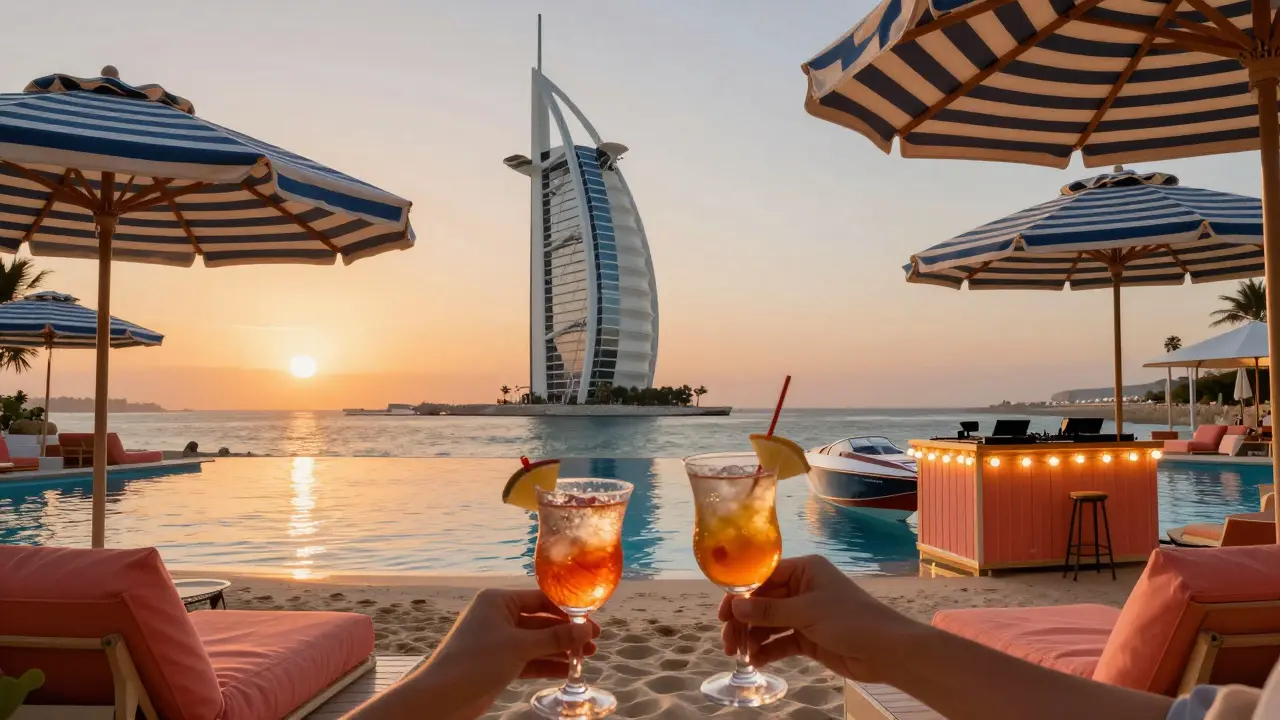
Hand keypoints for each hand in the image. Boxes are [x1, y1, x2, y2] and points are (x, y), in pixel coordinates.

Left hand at [355, 588, 598, 719]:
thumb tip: (586, 630)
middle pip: (541, 621)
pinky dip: (547, 663)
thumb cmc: (475, 662)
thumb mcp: (519, 647)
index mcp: (497, 600)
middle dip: (566, 632)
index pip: (540, 599)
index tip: (591, 620)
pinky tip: (568, 670)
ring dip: (560, 649)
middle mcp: (498, 616)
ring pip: (537, 641)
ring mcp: (498, 640)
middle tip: (594, 640)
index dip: (567, 611)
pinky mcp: (498, 662)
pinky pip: (529, 659)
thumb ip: (554, 638)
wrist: (441, 697)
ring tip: (587, 656)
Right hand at [718, 555, 921, 682]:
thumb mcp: (807, 612)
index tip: (723, 614)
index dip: (740, 595)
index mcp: (804, 571)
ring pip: (769, 623)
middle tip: (728, 643)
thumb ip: (770, 610)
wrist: (886, 651)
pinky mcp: (809, 637)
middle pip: (762, 602)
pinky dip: (768, 650)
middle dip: (744, 622)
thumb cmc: (850, 619)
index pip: (763, 577)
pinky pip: (781, 641)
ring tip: (740, 655)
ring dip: (753, 638)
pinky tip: (757, 661)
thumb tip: (735, 607)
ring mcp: (805, 614)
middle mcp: (802, 588)